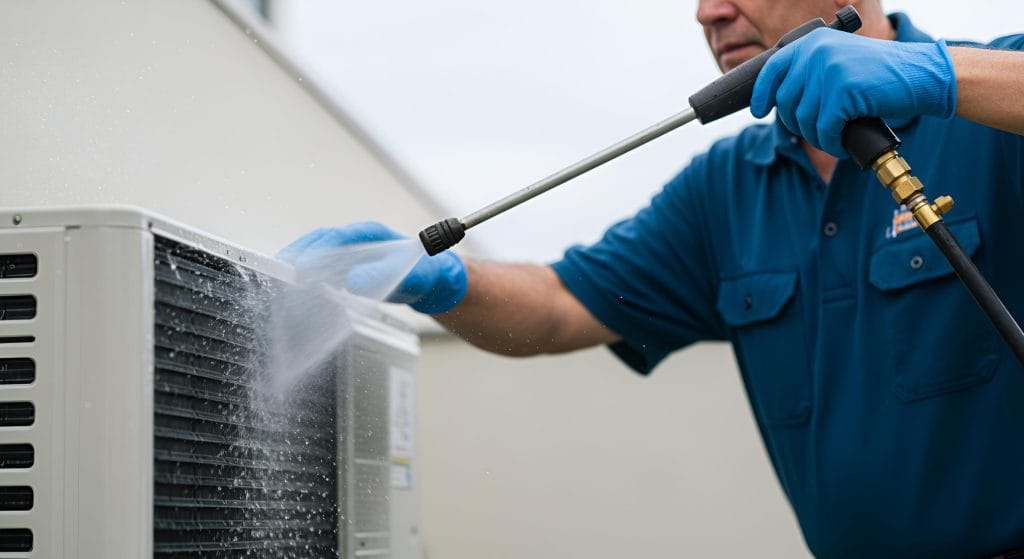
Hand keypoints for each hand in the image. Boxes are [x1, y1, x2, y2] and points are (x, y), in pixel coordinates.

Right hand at [279, 222, 467, 313]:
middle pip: (319, 241)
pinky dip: (306, 275)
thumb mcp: (408, 275)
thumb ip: (382, 276)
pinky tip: (296, 289)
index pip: (336, 237)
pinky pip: (320, 266)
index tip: (301, 266)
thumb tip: (352, 282)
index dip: (316, 251)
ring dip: (298, 264)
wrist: (430, 279)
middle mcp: (355, 238)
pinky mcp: (345, 265)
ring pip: (316, 252)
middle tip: (279, 274)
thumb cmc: (422, 272)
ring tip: (280, 281)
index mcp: (370, 233)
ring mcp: (349, 250)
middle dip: (297, 256)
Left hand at [751, 29, 955, 156]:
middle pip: (786, 102)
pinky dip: (832, 144)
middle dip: (799, 125)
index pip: (772, 70)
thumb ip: (811, 72)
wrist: (920, 75)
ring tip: (834, 138)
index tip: (758, 111)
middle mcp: (817, 52)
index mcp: (813, 42)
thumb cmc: (881, 75)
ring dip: (818, 137)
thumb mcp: (840, 62)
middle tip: (819, 132)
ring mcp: (829, 70)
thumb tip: (777, 101)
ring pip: (804, 120)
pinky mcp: (843, 91)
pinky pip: (824, 129)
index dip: (761, 94)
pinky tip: (842, 145)